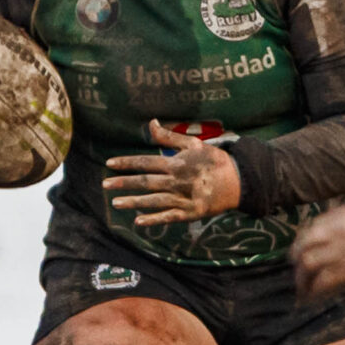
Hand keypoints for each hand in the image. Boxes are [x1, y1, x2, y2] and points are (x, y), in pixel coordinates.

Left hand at [104, 120, 241, 226]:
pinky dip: (154, 219)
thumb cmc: (214, 160)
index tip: (109, 164)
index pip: (145, 162)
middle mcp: (177, 181)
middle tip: (105, 185)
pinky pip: (169, 216)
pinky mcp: (191, 212)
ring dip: (134, 202)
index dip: (127, 163)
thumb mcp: (193, 144)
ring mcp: (183, 198)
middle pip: (145, 182)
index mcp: (176, 163)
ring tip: (116, 203)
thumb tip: (150, 122)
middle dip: (123, 183)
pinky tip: (138, 221)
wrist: (239, 180)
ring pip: (154, 200)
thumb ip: (168, 137)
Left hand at [292, 205, 344, 297]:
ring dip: (302, 280)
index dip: (302, 244)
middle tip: (297, 276)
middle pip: (304, 245)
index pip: (311, 228)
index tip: (299, 255)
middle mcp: (341, 230)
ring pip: (308, 263)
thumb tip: (336, 240)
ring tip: (302, 291)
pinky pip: (323, 280)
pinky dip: (314, 291)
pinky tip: (312, 298)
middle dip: (296, 263)